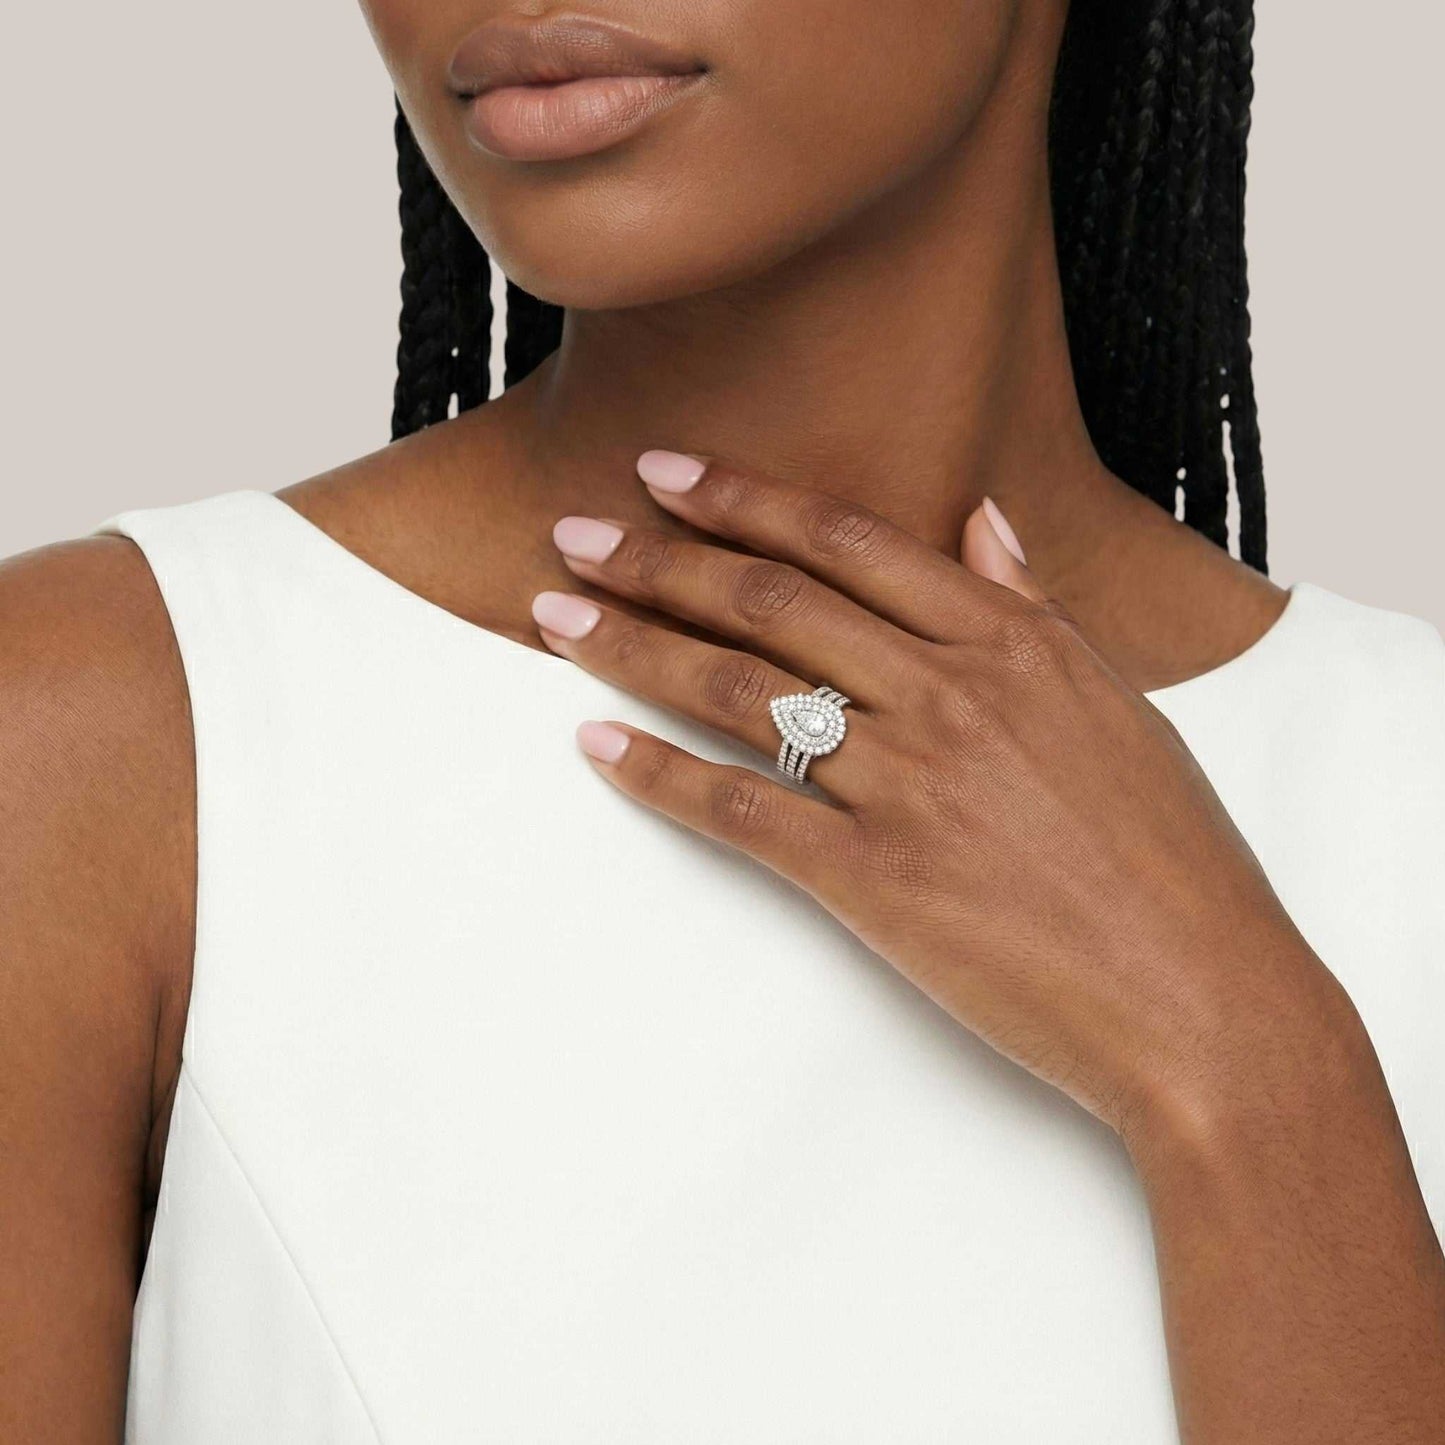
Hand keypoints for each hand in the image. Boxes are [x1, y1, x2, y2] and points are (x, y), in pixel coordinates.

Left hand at [531, 450, 1342, 1150]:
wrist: (1208, 1000)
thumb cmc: (1173, 857)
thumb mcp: (1117, 705)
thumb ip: (1037, 607)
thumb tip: (986, 522)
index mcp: (1011, 640)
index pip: (847, 541)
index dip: (742, 498)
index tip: (665, 470)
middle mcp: (949, 694)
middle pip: (769, 602)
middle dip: (657, 559)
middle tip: (573, 532)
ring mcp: (909, 785)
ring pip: (737, 692)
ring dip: (633, 647)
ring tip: (555, 618)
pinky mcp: (876, 881)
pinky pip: (740, 813)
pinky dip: (657, 777)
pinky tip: (595, 749)